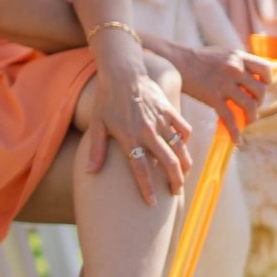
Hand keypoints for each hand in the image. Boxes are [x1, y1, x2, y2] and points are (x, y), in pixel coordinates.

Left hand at [82, 43, 192, 202]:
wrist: (122, 74)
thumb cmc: (106, 101)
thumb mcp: (97, 125)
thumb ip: (96, 150)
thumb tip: (91, 172)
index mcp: (129, 137)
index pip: (141, 169)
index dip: (147, 188)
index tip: (153, 203)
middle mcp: (148, 131)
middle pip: (167, 162)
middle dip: (174, 181)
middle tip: (175, 193)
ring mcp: (161, 120)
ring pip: (179, 148)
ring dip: (184, 165)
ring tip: (183, 176)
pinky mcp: (169, 110)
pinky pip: (183, 129)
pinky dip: (185, 141)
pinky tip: (183, 149)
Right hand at [161, 39, 270, 142]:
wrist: (174, 61)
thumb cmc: (198, 59)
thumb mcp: (222, 54)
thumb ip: (237, 63)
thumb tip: (250, 78)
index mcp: (238, 56)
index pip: (266, 70)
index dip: (267, 82)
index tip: (259, 89)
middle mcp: (234, 68)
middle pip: (260, 91)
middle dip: (259, 103)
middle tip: (251, 108)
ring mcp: (223, 82)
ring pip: (250, 105)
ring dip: (252, 117)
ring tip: (247, 122)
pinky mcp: (211, 96)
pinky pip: (229, 118)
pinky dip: (236, 131)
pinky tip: (237, 140)